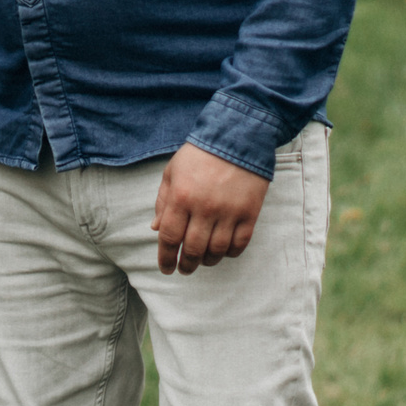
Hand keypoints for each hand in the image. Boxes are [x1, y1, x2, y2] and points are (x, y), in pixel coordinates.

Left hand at [150, 143, 268, 274]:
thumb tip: (156, 229)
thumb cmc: (200, 154)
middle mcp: (204, 208)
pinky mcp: (249, 212)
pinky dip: (231, 253)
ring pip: (217, 250)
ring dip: (208, 261)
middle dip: (186, 265)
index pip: (169, 237)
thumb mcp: (172, 172)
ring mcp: (228, 212)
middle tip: (184, 269)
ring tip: (203, 261)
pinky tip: (224, 252)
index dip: (166, 258)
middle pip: (193, 249)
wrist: (238, 136)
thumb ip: (162, 201)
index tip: (166, 268)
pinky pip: (240, 243)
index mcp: (181, 197)